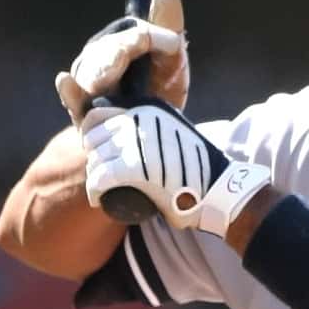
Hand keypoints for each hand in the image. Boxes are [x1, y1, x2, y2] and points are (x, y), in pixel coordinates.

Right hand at [56, 0, 189, 127]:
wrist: (154, 130)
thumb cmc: (162, 86)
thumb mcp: (171, 59)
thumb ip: (168, 29)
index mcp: (121, 43)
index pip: (128, 37)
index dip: (142, 38)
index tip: (164, 43)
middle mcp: (99, 59)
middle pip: (102, 54)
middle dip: (113, 56)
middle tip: (122, 59)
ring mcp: (88, 85)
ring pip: (87, 74)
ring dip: (96, 75)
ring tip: (101, 81)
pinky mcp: (84, 113)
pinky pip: (74, 101)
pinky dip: (69, 92)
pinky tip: (65, 82)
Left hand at [82, 99, 269, 236]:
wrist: (216, 190)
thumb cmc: (195, 168)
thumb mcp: (174, 131)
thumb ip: (155, 123)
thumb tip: (125, 121)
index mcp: (147, 108)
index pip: (98, 115)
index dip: (92, 136)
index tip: (100, 154)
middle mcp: (140, 119)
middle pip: (93, 139)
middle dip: (95, 159)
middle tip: (106, 176)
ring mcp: (138, 142)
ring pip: (95, 159)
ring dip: (95, 177)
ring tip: (105, 190)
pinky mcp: (135, 168)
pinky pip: (100, 178)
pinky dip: (94, 191)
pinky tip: (97, 199)